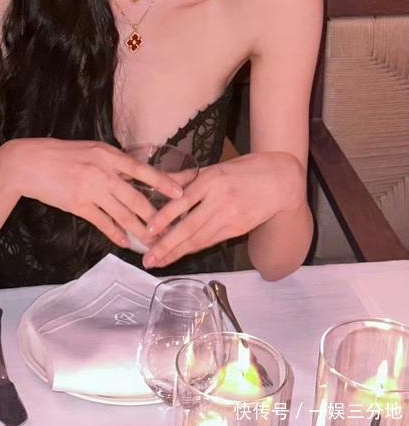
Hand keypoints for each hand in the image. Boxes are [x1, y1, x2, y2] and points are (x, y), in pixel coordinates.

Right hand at [0, 138, 182, 248]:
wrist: (28, 163)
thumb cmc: (60, 154)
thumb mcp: (90, 150)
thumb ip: (111, 162)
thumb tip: (135, 174)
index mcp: (108, 154)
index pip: (142, 170)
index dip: (163, 183)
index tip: (180, 194)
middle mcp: (102, 171)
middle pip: (136, 198)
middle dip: (155, 217)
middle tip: (170, 229)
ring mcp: (90, 189)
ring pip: (123, 215)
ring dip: (139, 231)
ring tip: (152, 242)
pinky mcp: (78, 205)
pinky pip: (103, 223)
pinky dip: (115, 234)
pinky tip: (124, 242)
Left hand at [142, 151, 305, 268]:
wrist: (280, 180)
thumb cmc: (244, 170)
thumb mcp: (214, 167)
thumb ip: (187, 177)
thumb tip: (161, 182)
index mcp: (210, 180)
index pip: (182, 202)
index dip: (164, 219)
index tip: (148, 231)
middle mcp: (219, 200)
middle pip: (189, 227)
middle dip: (166, 246)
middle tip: (148, 260)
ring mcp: (230, 217)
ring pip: (199, 239)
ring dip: (178, 252)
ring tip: (159, 262)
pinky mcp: (238, 229)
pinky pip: (211, 240)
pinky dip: (194, 248)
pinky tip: (181, 254)